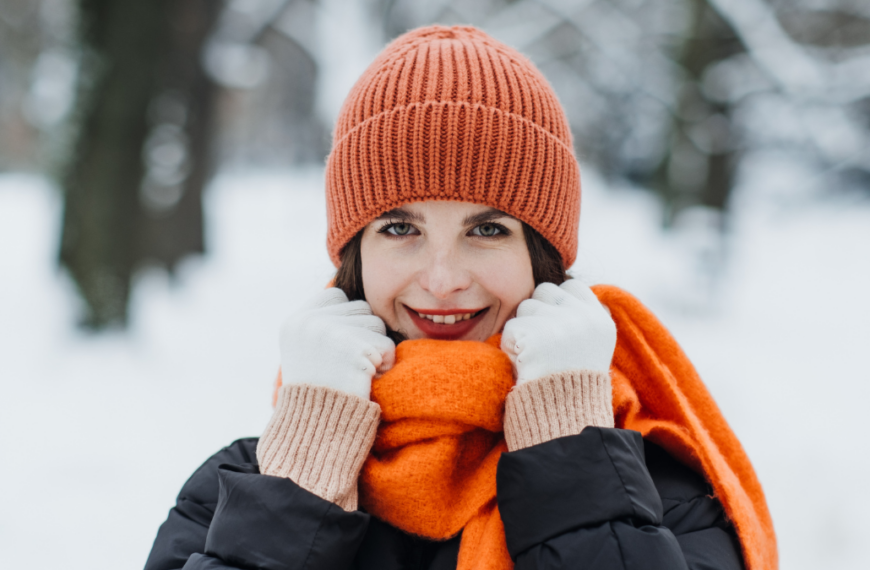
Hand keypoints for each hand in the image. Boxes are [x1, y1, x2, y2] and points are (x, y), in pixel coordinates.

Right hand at [279, 288, 395, 399]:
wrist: (315, 430)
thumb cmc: (316, 393)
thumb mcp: (306, 349)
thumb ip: (324, 322)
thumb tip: (354, 301)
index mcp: (296, 320)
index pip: (338, 295)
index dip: (347, 320)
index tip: (339, 349)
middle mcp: (310, 321)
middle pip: (361, 308)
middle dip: (363, 335)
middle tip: (345, 364)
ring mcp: (331, 332)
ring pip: (377, 324)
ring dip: (374, 350)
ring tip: (353, 372)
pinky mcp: (355, 348)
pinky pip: (387, 346)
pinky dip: (384, 365)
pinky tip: (364, 381)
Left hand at [501, 281, 615, 384]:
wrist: (563, 417)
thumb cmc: (572, 386)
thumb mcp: (593, 348)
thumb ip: (583, 318)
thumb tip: (567, 290)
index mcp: (600, 321)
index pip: (572, 286)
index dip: (557, 300)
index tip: (554, 322)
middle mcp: (582, 318)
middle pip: (543, 290)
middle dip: (537, 311)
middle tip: (542, 341)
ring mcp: (559, 324)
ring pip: (524, 307)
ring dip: (523, 329)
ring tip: (535, 356)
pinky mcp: (534, 334)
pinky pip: (510, 329)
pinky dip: (511, 346)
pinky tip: (525, 364)